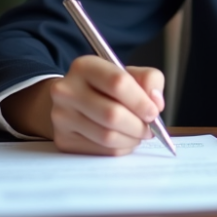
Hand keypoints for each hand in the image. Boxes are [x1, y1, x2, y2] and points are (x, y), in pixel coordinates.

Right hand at [2, 56, 165, 155]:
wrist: (72, 100)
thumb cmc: (106, 87)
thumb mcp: (128, 73)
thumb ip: (148, 80)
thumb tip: (155, 103)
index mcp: (85, 66)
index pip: (118, 83)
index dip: (141, 101)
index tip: (154, 112)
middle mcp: (67, 90)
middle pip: (112, 114)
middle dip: (139, 126)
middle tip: (150, 129)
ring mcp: (61, 116)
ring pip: (107, 136)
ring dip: (131, 139)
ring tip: (138, 134)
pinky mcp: (63, 139)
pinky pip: (101, 150)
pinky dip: (120, 148)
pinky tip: (123, 140)